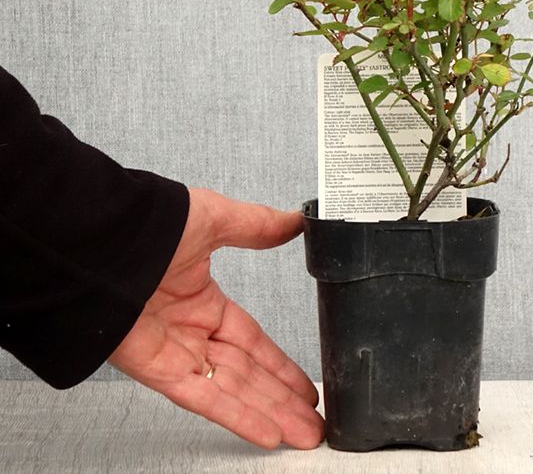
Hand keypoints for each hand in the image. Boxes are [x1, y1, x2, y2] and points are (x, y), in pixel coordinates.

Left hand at [109, 187, 323, 449]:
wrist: (100, 240)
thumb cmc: (150, 225)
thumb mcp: (215, 218)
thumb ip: (257, 225)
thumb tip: (294, 221)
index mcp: (202, 301)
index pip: (251, 341)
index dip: (279, 364)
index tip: (302, 382)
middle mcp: (190, 332)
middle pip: (247, 374)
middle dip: (283, 398)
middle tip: (313, 421)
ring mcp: (174, 352)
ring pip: (231, 391)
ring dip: (270, 414)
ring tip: (303, 433)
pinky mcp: (157, 370)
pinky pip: (203, 398)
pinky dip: (235, 416)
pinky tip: (265, 432)